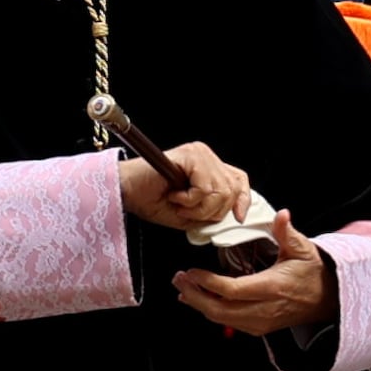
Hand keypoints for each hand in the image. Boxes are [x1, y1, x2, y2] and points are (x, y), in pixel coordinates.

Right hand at [120, 141, 247, 232]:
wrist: (127, 191)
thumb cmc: (151, 200)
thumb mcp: (191, 214)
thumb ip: (212, 212)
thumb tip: (233, 215)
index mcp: (208, 167)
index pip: (239, 180)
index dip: (243, 199)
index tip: (239, 217)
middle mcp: (206, 156)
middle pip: (231, 190)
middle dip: (211, 212)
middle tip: (187, 212)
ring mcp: (199, 154)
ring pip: (219, 192)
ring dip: (197, 208)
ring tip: (179, 204)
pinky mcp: (191, 155)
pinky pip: (204, 188)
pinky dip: (189, 200)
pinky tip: (174, 195)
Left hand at [174, 243, 336, 339]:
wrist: (328, 300)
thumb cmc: (314, 273)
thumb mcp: (303, 249)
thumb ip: (288, 232)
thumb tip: (282, 215)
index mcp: (272, 287)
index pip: (231, 290)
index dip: (207, 283)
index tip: (191, 271)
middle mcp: (264, 309)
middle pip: (219, 310)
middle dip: (194, 296)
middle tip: (178, 280)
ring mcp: (261, 322)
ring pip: (221, 319)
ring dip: (199, 304)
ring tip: (183, 288)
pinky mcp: (259, 328)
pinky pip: (229, 322)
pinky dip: (211, 312)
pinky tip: (199, 300)